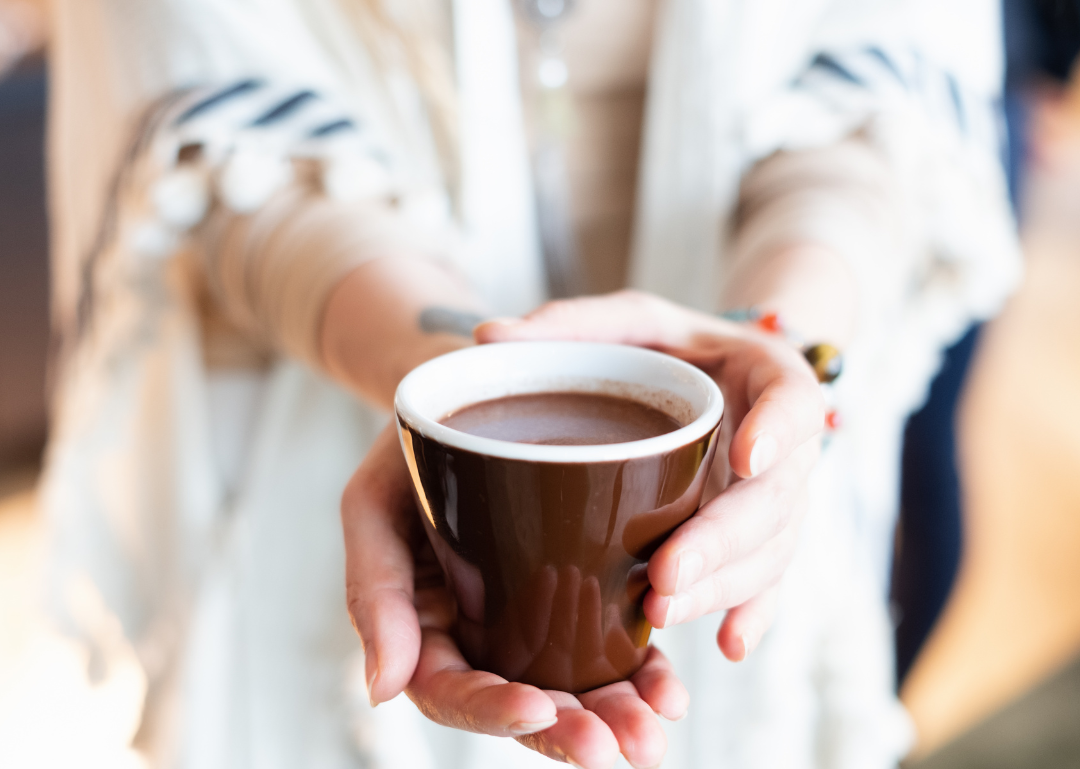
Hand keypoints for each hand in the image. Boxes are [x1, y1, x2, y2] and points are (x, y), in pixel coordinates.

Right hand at [343, 425, 689, 768]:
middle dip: (571, 731)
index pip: (451, 691)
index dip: (492, 709)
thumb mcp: (374, 503)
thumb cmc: (409, 450)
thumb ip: (374, 592)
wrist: (464, 397)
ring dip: (614, 715)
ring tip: (654, 730)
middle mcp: (481, 637)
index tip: (538, 708)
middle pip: (523, 703)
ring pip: (572, 686)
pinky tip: (669, 688)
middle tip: (621, 747)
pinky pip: (607, 644)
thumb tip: (382, 690)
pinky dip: (639, 672)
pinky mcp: (576, 593)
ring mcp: (531, 619)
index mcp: (424, 629)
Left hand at [475, 290, 824, 660]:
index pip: (792, 402)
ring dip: (721, 587)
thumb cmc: (674, 346)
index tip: (745, 456)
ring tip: (661, 609)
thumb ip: (571, 325)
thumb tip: (486, 336)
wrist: (723, 375)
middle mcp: (784, 446)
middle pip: (774, 500)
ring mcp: (777, 498)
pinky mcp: (763, 538)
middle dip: (722, 540)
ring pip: (769, 551)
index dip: (778, 430)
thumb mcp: (632, 322)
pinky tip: (728, 645)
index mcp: (766, 377)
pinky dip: (752, 614)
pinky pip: (768, 582)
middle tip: (665, 569)